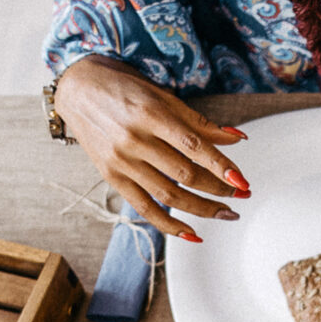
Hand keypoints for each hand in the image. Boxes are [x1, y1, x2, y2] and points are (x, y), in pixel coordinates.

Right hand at [52, 56, 250, 242]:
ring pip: (169, 195)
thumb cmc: (124, 88)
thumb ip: (199, 121)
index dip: (221, 166)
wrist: (77, 89)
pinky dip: (169, 225)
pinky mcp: (112, 178)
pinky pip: (144, 208)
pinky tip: (193, 233)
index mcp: (151, 114)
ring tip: (227, 213)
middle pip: (185, 174)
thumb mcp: (162, 96)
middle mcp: (134, 140)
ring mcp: (122, 162)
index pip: (193, 145)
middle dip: (219, 189)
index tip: (243, 181)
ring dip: (203, 209)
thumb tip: (237, 138)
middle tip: (242, 195)